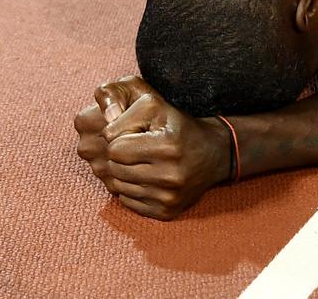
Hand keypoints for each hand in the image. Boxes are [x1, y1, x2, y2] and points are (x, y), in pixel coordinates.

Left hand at [75, 76, 230, 219]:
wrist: (214, 154)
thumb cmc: (178, 126)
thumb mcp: (155, 106)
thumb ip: (123, 112)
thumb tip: (103, 135)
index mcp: (168, 146)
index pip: (115, 148)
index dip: (120, 139)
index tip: (135, 135)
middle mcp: (170, 175)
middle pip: (114, 169)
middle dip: (120, 157)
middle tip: (137, 150)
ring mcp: (169, 197)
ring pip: (118, 187)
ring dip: (124, 174)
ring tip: (143, 163)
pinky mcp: (167, 212)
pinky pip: (128, 202)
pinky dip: (132, 190)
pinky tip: (147, 179)